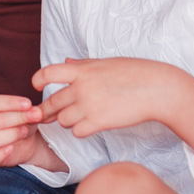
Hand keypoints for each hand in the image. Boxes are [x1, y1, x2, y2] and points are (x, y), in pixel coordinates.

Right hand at [0, 95, 43, 167]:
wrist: (24, 144)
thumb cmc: (20, 125)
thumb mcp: (26, 114)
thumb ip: (30, 112)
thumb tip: (37, 113)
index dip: (10, 103)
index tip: (28, 104)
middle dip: (16, 118)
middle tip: (34, 118)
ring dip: (10, 135)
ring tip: (25, 132)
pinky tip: (11, 148)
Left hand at [33, 57, 172, 137]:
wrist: (156, 88)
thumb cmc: (134, 72)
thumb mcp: (105, 63)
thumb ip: (82, 64)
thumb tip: (66, 61)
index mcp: (82, 69)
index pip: (47, 73)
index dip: (37, 80)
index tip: (36, 87)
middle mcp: (81, 87)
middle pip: (52, 102)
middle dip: (47, 110)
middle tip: (45, 115)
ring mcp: (89, 105)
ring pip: (63, 119)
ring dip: (67, 120)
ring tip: (78, 118)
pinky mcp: (98, 122)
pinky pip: (77, 131)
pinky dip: (80, 130)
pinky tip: (89, 125)